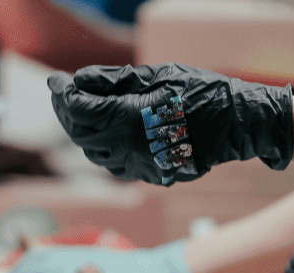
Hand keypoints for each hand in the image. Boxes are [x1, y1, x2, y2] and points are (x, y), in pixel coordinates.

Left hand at [47, 64, 292, 185]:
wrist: (238, 123)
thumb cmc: (202, 92)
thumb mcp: (156, 75)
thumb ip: (113, 80)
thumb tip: (80, 81)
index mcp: (129, 120)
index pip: (79, 109)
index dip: (62, 94)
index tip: (55, 80)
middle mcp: (130, 149)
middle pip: (80, 134)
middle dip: (67, 113)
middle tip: (62, 93)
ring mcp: (142, 167)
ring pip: (95, 154)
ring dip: (82, 132)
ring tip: (81, 111)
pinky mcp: (153, 175)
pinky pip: (116, 165)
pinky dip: (103, 148)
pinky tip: (106, 133)